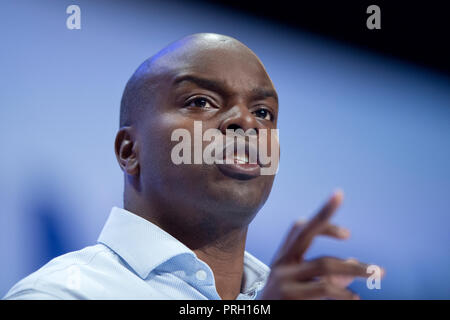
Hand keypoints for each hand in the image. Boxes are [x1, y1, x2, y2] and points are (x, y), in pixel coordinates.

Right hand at [259, 190, 383, 299]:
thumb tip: (353, 268)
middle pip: (306, 234)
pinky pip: (325, 287)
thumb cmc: (283, 302)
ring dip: (355, 267)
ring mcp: (284, 279)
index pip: (299, 229)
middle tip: (343, 202)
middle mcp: (281, 264)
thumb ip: (323, 274)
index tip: (347, 230)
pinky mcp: (290, 296)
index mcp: (283, 258)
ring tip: (376, 273)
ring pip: (325, 264)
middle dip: (327, 220)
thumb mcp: (298, 285)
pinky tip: (354, 297)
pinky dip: (344, 292)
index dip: (322, 219)